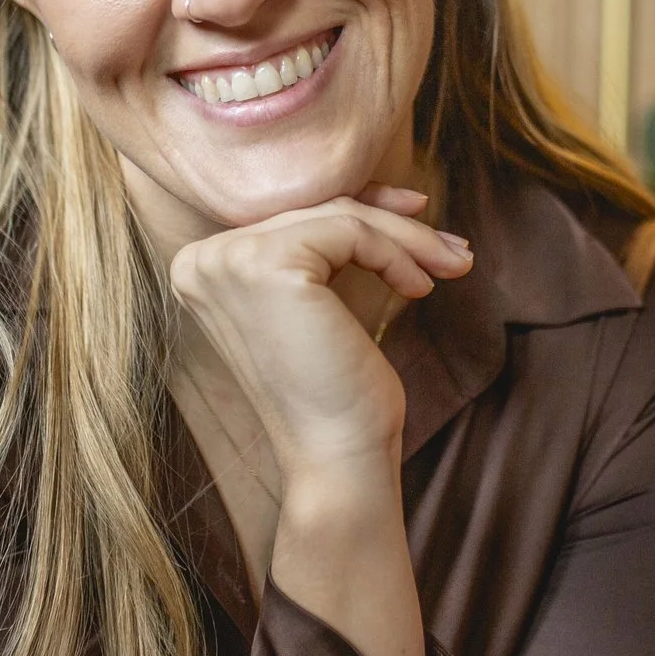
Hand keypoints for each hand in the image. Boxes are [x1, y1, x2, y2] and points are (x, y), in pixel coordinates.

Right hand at [167, 183, 471, 472]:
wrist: (336, 458)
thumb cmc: (337, 393)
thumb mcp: (327, 303)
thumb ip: (334, 247)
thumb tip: (399, 197)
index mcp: (202, 267)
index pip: (293, 216)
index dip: (362, 209)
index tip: (418, 216)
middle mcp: (200, 259)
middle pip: (315, 211)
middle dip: (394, 223)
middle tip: (453, 248)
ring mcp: (228, 260)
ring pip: (338, 216)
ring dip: (408, 239)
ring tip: (454, 265)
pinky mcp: (267, 265)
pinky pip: (351, 230)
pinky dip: (396, 254)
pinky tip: (420, 288)